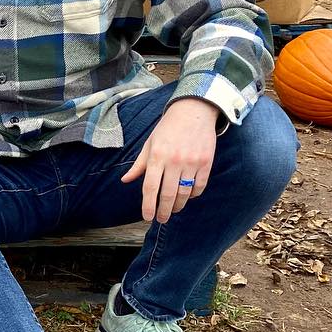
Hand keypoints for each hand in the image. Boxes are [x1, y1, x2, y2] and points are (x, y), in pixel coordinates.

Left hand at [121, 98, 218, 222]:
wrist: (194, 112)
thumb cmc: (167, 129)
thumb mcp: (149, 143)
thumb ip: (139, 164)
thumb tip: (125, 180)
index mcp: (157, 156)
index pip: (150, 187)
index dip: (148, 205)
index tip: (147, 217)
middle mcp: (174, 160)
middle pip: (168, 194)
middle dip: (164, 210)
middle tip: (161, 219)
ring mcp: (192, 162)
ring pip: (185, 193)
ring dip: (178, 205)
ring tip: (173, 210)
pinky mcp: (206, 162)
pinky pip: (199, 186)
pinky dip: (193, 195)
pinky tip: (187, 197)